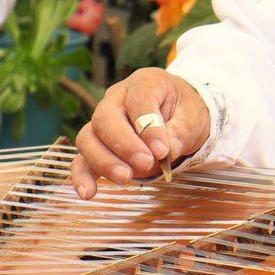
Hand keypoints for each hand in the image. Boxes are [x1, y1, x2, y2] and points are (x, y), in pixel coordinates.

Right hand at [71, 68, 209, 198]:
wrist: (178, 116)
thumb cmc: (184, 112)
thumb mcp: (193, 118)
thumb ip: (180, 132)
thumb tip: (166, 151)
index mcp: (145, 83)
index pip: (139, 100)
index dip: (148, 127)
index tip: (162, 150)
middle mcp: (117, 98)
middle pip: (105, 117)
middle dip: (124, 145)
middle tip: (146, 163)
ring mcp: (103, 121)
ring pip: (88, 138)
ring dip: (104, 160)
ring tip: (125, 178)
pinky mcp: (98, 145)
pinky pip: (82, 159)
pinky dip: (82, 176)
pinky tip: (88, 192)